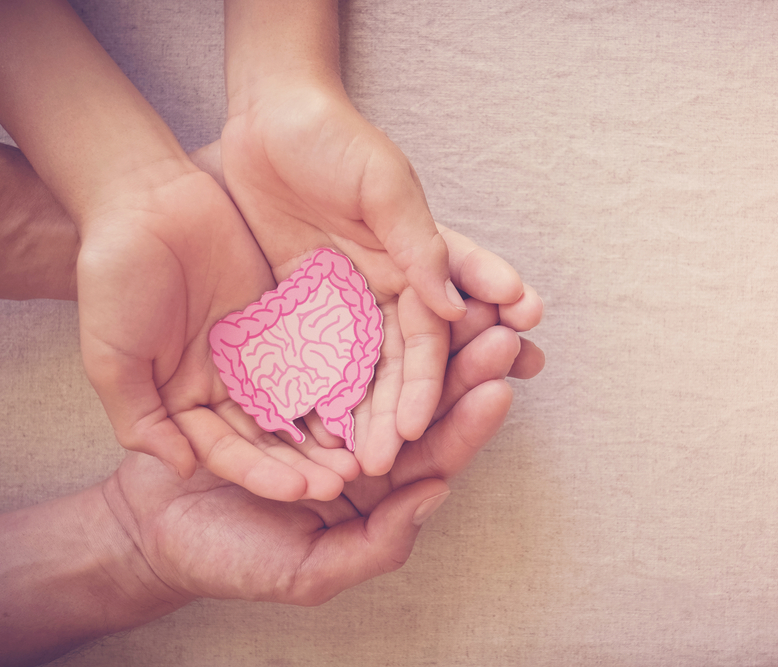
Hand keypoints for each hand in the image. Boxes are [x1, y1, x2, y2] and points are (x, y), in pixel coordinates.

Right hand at [77, 164, 358, 501]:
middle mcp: (225, 385)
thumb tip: (183, 468)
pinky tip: (369, 394)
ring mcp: (256, 352)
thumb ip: (141, 417)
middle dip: (304, 462)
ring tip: (364, 451)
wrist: (145, 201)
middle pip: (270, 436)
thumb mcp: (111, 356)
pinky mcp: (282, 317)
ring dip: (327, 428)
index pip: (229, 452)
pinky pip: (315, 350)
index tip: (299, 492)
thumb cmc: (115, 278)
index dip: (262, 474)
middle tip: (345, 481)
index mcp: (183, 402)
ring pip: (298, 400)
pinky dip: (337, 375)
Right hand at [104, 321, 534, 603]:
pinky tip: (396, 282)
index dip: (467, 422)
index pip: (433, 453)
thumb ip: (376, 545)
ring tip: (465, 298)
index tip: (499, 388)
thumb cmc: (225, 557)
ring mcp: (327, 398)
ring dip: (429, 330)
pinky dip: (366, 313)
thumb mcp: (305, 570)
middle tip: (499, 330)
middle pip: (422, 399)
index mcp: (376, 487)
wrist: (149, 522)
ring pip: (388, 361)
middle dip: (462, 365)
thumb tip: (437, 495)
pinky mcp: (290, 366)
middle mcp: (361, 437)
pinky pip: (334, 339)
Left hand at [219, 83, 535, 473]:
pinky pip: (303, 357)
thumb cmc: (337, 140)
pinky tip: (302, 435)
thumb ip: (419, 246)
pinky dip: (306, 394)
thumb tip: (455, 310)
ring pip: (353, 373)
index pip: (429, 337)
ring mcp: (341, 303)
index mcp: (416, 268)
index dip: (427, 382)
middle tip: (385, 463)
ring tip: (349, 467)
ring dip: (355, 419)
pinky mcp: (298, 305)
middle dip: (394, 415)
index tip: (418, 425)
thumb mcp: (385, 186)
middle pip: (394, 368)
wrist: (271, 115)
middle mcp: (385, 293)